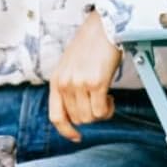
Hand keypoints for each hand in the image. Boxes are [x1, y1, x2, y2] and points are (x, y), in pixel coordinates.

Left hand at [48, 9, 120, 141]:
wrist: (103, 29)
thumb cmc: (89, 47)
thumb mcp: (69, 68)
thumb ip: (68, 88)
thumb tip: (77, 114)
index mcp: (56, 81)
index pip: (56, 117)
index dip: (66, 131)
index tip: (77, 137)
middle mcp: (65, 84)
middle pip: (77, 119)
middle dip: (90, 116)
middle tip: (99, 103)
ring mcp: (79, 84)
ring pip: (90, 118)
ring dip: (101, 113)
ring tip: (105, 98)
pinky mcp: (96, 84)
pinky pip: (101, 112)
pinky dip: (108, 110)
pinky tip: (110, 97)